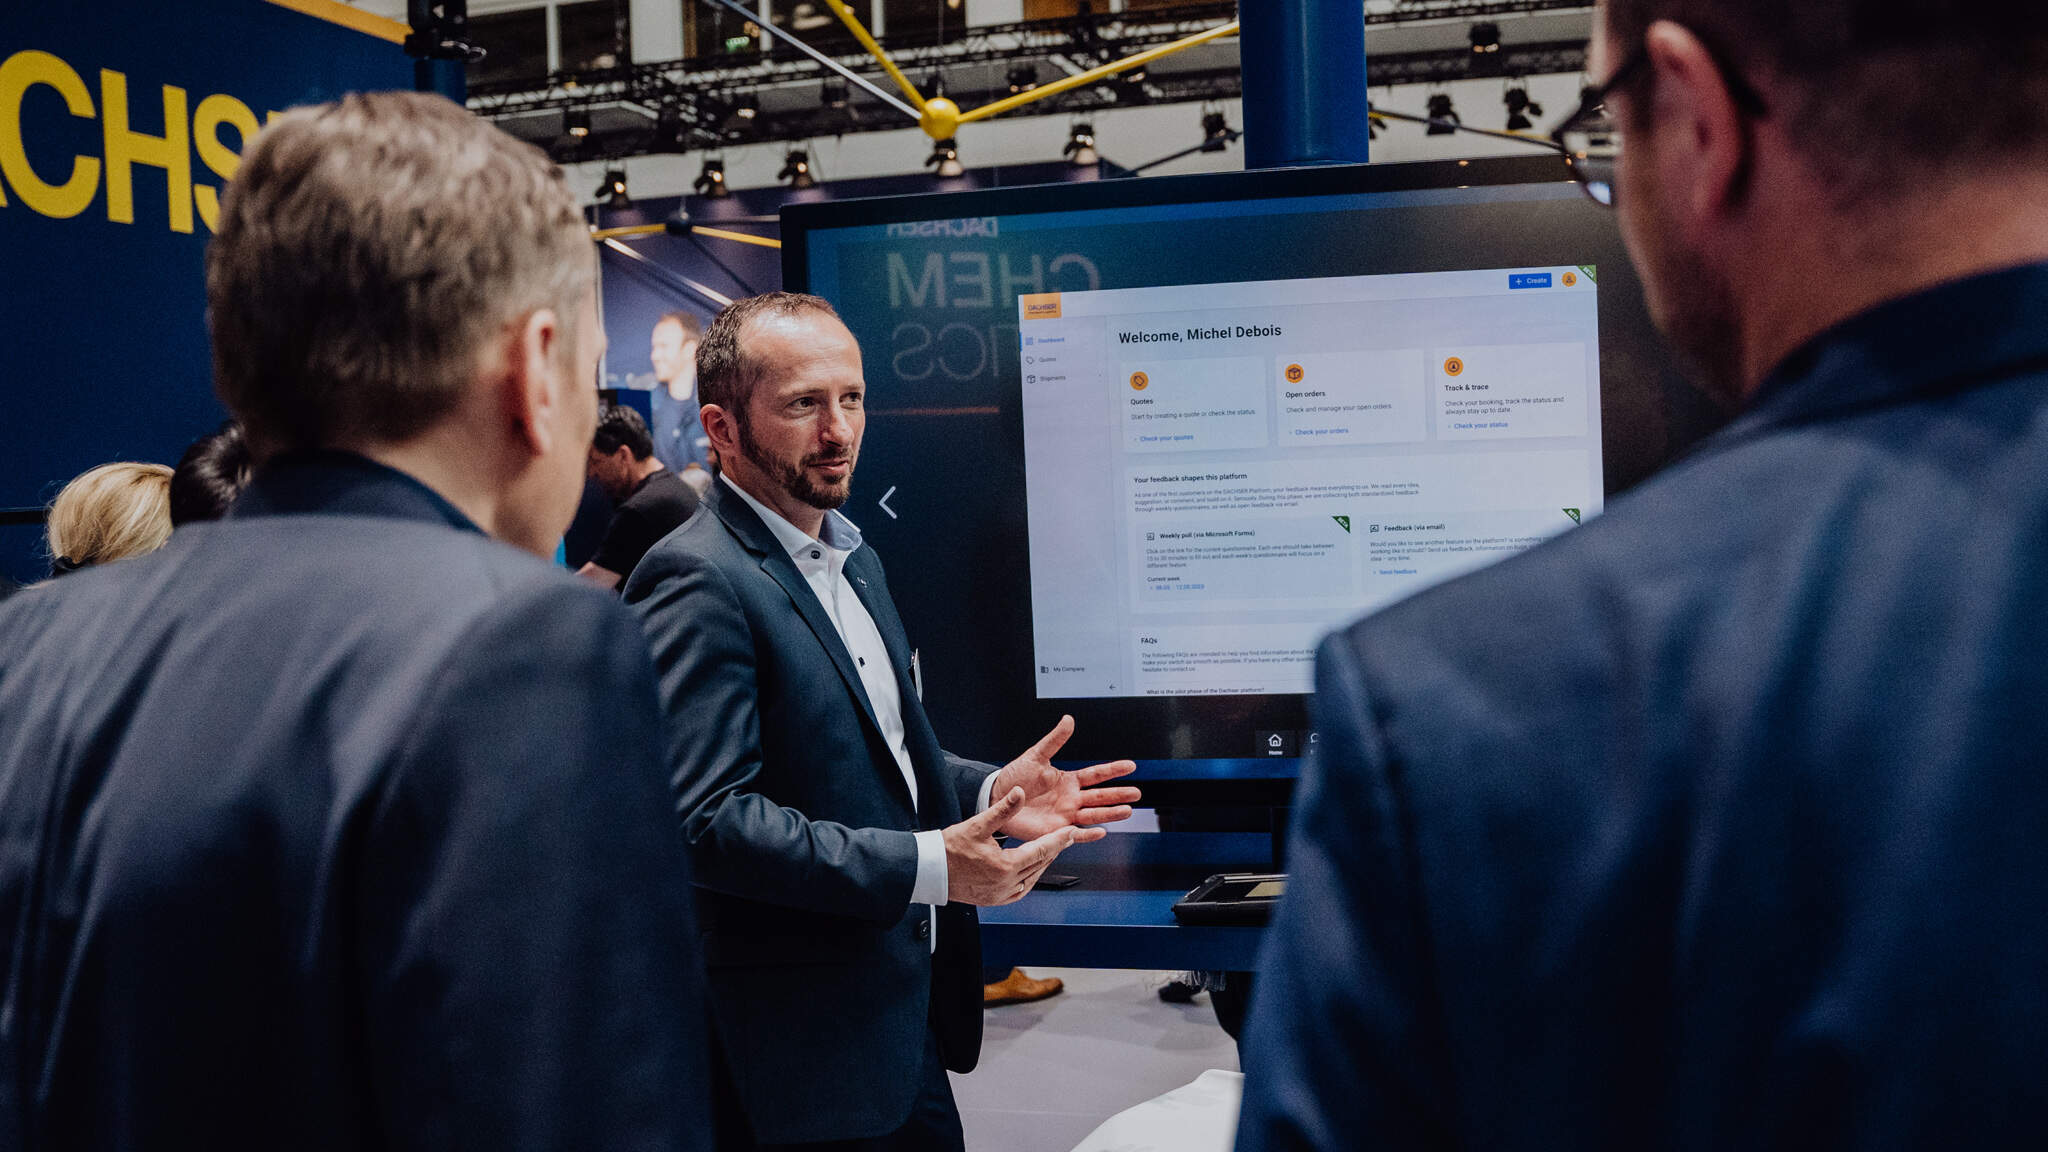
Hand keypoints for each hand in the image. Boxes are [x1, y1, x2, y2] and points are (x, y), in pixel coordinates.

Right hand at [944, 787, 1091, 905]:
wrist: (928, 871)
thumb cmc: (949, 848)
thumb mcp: (978, 825)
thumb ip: (1003, 810)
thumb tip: (1019, 792)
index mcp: (1005, 866)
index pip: (1041, 850)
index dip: (1059, 839)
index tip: (1073, 832)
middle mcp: (1006, 884)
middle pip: (1040, 865)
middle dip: (1055, 850)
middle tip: (1067, 838)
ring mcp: (1000, 895)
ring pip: (1032, 879)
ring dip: (1043, 865)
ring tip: (1050, 851)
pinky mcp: (993, 900)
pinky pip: (1020, 891)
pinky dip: (1029, 879)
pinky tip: (1030, 870)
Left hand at [987, 715, 1140, 841]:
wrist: (997, 798)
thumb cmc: (1014, 778)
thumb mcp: (1035, 755)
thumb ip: (1054, 740)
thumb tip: (1068, 720)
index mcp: (1068, 780)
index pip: (1096, 774)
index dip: (1113, 770)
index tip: (1130, 766)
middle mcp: (1071, 798)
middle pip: (1100, 796)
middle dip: (1119, 794)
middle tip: (1136, 793)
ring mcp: (1065, 815)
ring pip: (1094, 814)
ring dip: (1111, 813)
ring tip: (1127, 811)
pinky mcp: (1055, 830)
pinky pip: (1076, 833)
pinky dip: (1088, 834)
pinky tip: (1102, 832)